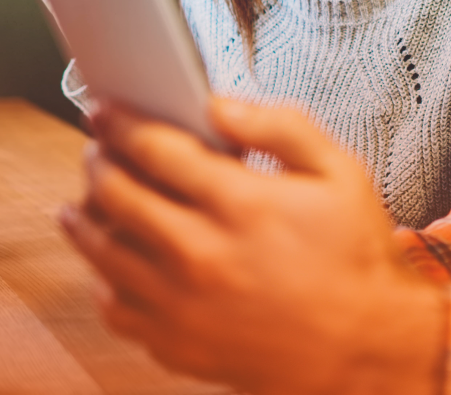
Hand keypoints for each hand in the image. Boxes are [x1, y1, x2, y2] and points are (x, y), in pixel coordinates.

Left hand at [60, 100, 444, 394]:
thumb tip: (220, 106)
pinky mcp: (174, 344)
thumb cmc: (356, 254)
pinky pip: (114, 307)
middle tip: (98, 146)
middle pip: (116, 195)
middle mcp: (199, 253)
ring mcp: (180, 305)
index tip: (104, 109)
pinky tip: (113, 261)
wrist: (367, 345)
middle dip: (98, 161)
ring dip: (84, 215)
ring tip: (84, 198)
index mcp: (241, 203)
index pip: (155, 149)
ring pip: (102, 252)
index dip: (122, 123)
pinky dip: (103, 278)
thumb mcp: (340, 173)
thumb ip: (282, 127)